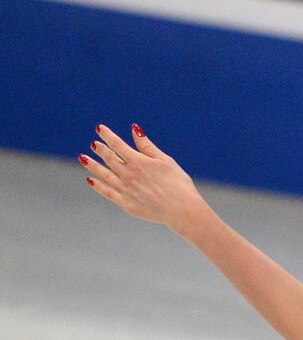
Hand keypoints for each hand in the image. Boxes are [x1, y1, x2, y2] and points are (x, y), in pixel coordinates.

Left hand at [80, 124, 209, 233]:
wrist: (182, 210)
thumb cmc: (179, 184)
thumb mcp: (165, 161)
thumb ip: (147, 146)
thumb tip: (135, 129)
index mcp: (138, 162)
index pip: (118, 145)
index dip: (108, 136)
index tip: (100, 129)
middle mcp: (128, 174)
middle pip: (109, 159)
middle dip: (100, 149)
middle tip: (94, 144)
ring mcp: (125, 190)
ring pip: (104, 174)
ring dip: (92, 165)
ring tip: (83, 158)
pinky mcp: (126, 204)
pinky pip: (108, 192)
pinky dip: (98, 185)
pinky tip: (91, 180)